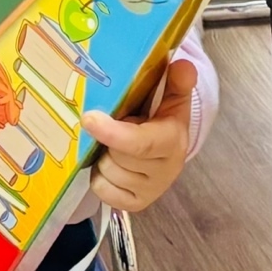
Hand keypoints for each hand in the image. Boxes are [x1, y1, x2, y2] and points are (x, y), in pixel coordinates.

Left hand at [83, 57, 196, 213]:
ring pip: (108, 173)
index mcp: (172, 141)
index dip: (113, 133)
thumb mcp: (173, 95)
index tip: (88, 119)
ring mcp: (151, 191)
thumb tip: (183, 65)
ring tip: (115, 145)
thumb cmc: (163, 116)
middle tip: (115, 125)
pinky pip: (103, 191)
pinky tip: (113, 164)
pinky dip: (101, 177)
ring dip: (104, 157)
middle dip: (107, 140)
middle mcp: (165, 171)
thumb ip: (177, 80)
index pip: (140, 143)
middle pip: (117, 157)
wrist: (170, 147)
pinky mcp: (136, 204)